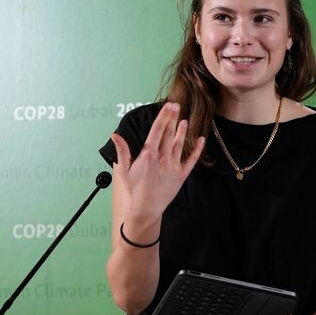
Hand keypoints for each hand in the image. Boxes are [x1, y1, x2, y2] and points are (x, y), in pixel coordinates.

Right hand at [111, 102, 204, 226]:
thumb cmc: (133, 190)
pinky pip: (191, 160)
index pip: (157, 130)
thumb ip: (122, 150)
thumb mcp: (123, 169)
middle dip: (172, 118)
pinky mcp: (181, 175)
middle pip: (168, 133)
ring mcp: (173, 166)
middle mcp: (162, 158)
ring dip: (182, 131)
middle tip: (177, 105)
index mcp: (148, 154)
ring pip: (179, 144)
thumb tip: (114, 135)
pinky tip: (201, 139)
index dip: (164, 116)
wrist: (145, 209)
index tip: (169, 106)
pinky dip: (197, 149)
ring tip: (184, 120)